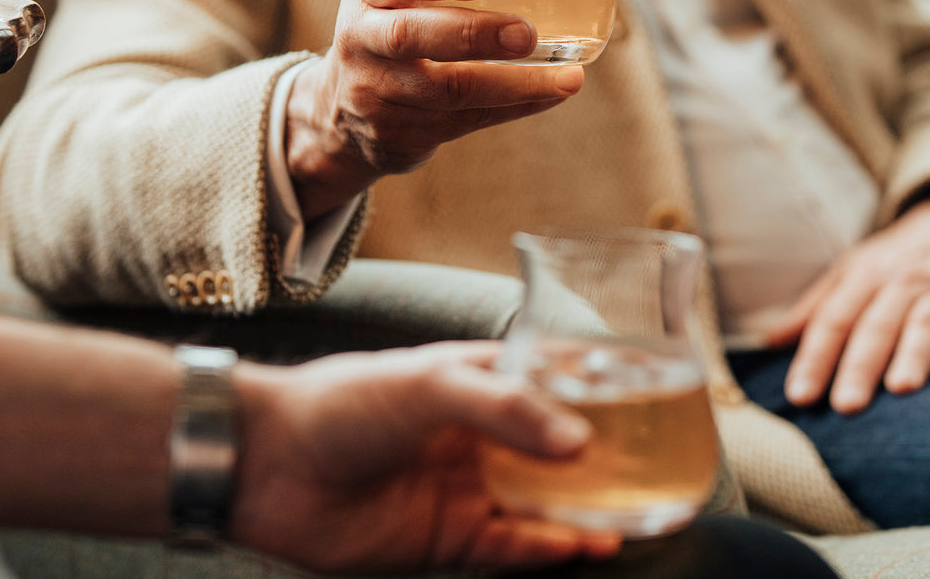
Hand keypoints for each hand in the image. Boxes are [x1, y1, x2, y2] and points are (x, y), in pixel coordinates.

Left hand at [230, 341, 621, 572]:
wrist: (272, 463)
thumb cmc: (346, 400)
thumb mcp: (431, 382)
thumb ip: (505, 408)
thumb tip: (580, 442)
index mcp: (476, 381)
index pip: (550, 383)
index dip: (597, 390)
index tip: (650, 395)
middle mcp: (478, 435)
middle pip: (554, 450)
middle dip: (603, 460)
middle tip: (657, 468)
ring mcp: (465, 488)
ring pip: (542, 502)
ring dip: (586, 510)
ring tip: (636, 515)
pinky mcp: (447, 539)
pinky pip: (511, 545)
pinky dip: (549, 548)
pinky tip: (584, 545)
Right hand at [286, 0, 584, 217]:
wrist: (340, 114)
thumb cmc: (393, 34)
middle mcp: (362, 40)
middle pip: (411, 36)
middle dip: (474, 34)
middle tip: (526, 33)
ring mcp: (376, 92)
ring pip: (448, 90)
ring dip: (514, 83)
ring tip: (564, 77)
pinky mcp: (399, 133)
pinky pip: (467, 121)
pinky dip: (517, 106)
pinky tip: (553, 93)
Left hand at [766, 190, 929, 414]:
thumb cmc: (898, 257)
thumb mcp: (852, 269)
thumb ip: (814, 307)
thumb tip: (770, 341)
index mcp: (863, 275)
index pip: (833, 320)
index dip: (814, 357)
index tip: (798, 395)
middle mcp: (901, 282)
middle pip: (875, 326)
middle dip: (859, 365)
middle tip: (846, 405)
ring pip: (925, 325)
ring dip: (914, 356)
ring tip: (901, 388)